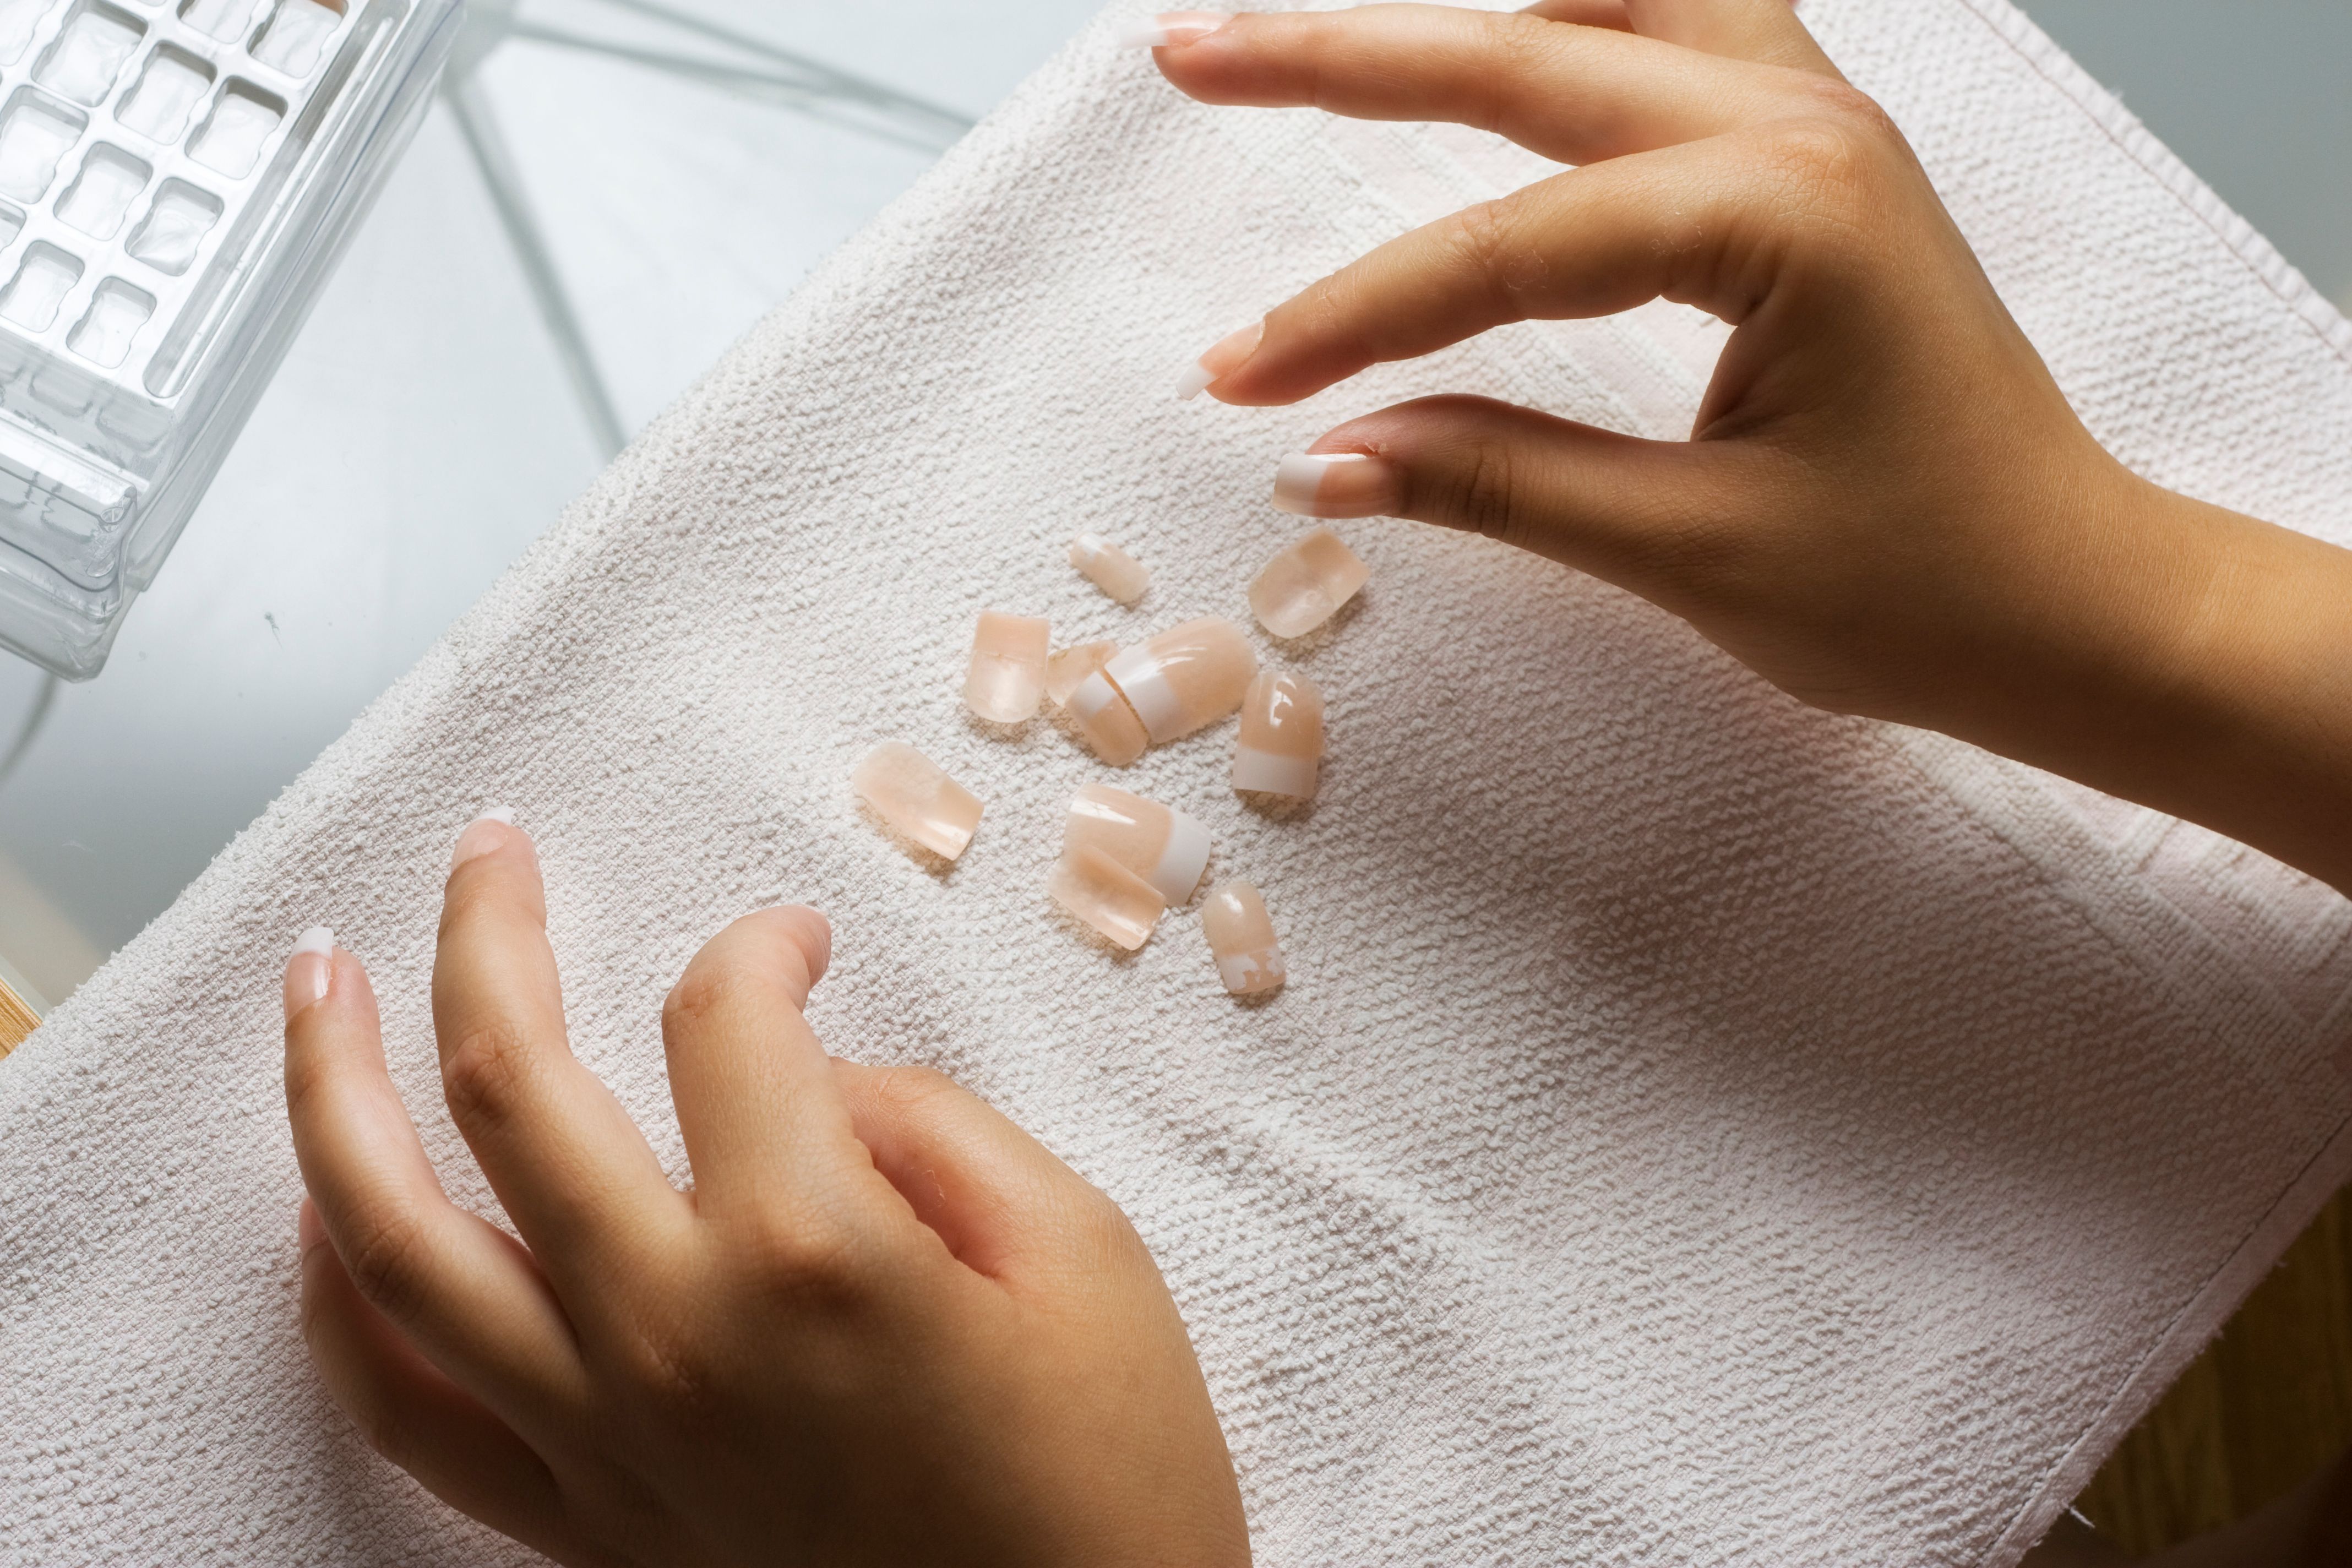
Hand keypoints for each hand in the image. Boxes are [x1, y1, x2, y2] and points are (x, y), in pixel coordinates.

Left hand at [283, 814, 1249, 1566]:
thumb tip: (803, 1076)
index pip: (723, 1022)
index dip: (760, 948)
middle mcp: (673, 1333)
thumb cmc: (1108, 1472)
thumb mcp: (1076, 1246)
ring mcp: (606, 1434)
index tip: (797, 945)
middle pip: (510, 1082)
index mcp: (809, 1250)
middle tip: (488, 851)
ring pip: (396, 1239)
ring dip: (332, 1090)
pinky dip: (338, 1311)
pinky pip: (407, 1411)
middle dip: (485, 934)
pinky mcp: (585, 1518)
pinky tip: (318, 1227)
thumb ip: (925, 1121)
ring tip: (315, 986)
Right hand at [1141, 2, 2351, 892]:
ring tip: (1317, 33)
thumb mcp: (1693, 549)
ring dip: (1456, 21)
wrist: (2079, 602)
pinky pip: (1672, 38)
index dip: (1354, 314)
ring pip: (1600, 12)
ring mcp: (1814, 126)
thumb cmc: (1926, 587)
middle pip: (1529, 55)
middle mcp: (1800, 129)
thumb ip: (1499, 483)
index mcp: (1782, 214)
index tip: (1240, 383)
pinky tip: (1493, 36)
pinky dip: (1566, 28)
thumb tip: (1324, 462)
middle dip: (1347, 56)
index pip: (1505, 245)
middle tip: (1193, 53)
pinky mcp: (1812, 160)